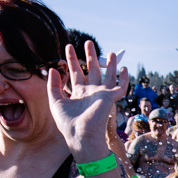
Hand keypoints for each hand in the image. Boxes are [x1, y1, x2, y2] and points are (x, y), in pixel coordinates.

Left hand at [48, 42, 128, 156]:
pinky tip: (125, 69)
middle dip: (90, 56)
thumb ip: (53, 86)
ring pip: (108, 76)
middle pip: (92, 70)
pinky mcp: (110, 98)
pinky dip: (124, 78)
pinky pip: (120, 87)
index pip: (75, 72)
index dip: (72, 60)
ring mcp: (101, 95)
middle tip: (88, 42)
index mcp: (78, 93)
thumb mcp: (55, 102)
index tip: (68, 47)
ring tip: (110, 52)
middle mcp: (91, 92)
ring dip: (109, 65)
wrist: (80, 135)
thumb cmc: (68, 123)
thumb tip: (53, 69)